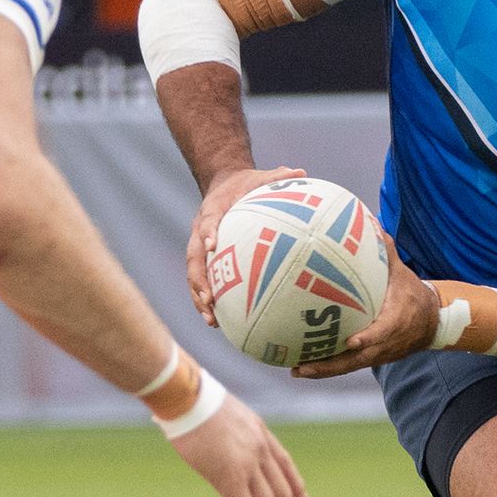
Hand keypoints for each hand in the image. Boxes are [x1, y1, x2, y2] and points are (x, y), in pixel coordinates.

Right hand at [171, 392, 308, 496]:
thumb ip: (223, 426)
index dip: (297, 486)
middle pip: (283, 496)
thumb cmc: (190, 396)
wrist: (185, 393)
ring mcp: (249, 466)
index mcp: (259, 432)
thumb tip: (208, 430)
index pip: (286, 464)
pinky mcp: (230, 479)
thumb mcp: (217, 409)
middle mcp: (260, 451)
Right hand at [186, 166, 307, 324]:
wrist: (223, 183)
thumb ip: (277, 177)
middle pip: (194, 259)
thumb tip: (301, 173)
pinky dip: (209, 301)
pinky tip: (221, 322)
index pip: (207, 221)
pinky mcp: (205, 259)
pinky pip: (204, 281)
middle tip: (209, 300)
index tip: (213, 246)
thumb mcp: (261, 176)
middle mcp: (200, 231)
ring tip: (211, 321)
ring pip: (194, 275)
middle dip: (199, 281)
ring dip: (200, 299)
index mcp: (212, 210)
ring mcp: (200, 247)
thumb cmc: (245, 183)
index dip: (207, 233)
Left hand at [293, 234, 439, 378]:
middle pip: (358, 358)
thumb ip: (386, 250)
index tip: (352, 341)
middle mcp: (387, 342)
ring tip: (297, 370)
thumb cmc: (412, 293)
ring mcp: (379, 353)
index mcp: (397, 319)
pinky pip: (349, 366)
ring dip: (324, 371)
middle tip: (305, 365)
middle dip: (332, 364)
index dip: (369, 338)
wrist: (431, 321)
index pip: (383, 332)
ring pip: (350, 366)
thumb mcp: (402, 271)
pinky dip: (328, 368)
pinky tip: (305, 367)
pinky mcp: (372, 359)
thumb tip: (372, 223)